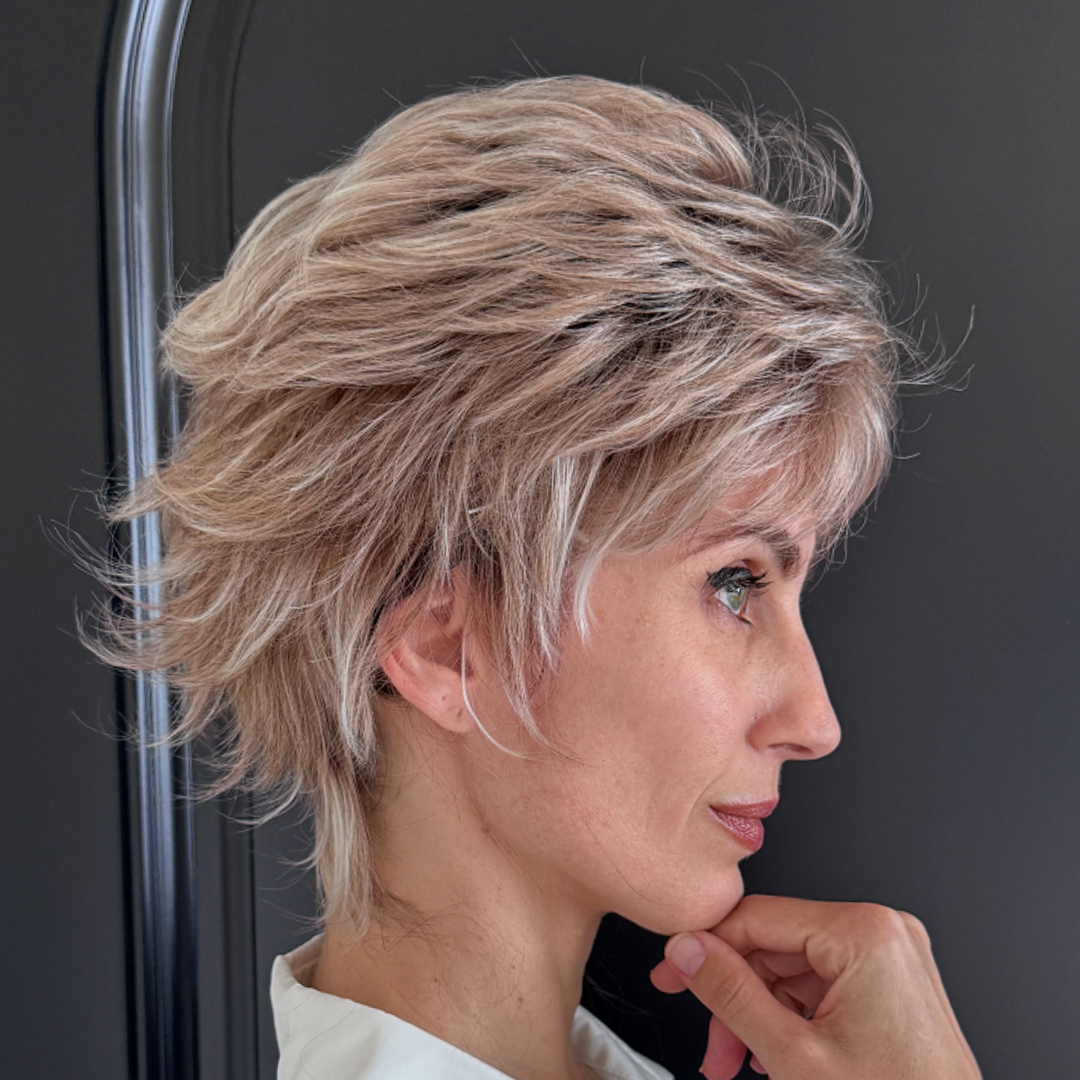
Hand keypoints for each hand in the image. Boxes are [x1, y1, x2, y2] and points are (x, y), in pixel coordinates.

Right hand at [650, 894, 981, 1079]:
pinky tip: (776, 1055)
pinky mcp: (893, 983)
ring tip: (742, 1062)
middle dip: (737, 1000)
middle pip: (774, 947)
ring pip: (793, 970)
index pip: (756, 917)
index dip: (705, 948)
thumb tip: (687, 950)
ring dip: (760, 1016)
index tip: (671, 973)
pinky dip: (793, 1021)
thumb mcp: (794, 1056)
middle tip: (714, 1047)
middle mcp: (884, 932)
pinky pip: (822, 985)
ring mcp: (892, 957)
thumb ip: (731, 994)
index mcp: (864, 933)